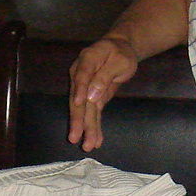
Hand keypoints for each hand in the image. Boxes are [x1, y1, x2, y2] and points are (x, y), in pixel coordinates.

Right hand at [68, 37, 139, 151]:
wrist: (120, 50)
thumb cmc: (120, 53)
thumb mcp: (119, 60)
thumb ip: (105, 76)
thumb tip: (92, 95)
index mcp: (87, 60)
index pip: (81, 75)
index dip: (79, 89)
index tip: (78, 103)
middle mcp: (80, 75)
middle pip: (78, 98)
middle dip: (78, 119)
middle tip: (75, 137)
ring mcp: (83, 88)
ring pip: (84, 110)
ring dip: (86, 128)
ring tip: (87, 145)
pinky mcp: (90, 98)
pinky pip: (92, 113)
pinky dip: (94, 127)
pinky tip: (95, 141)